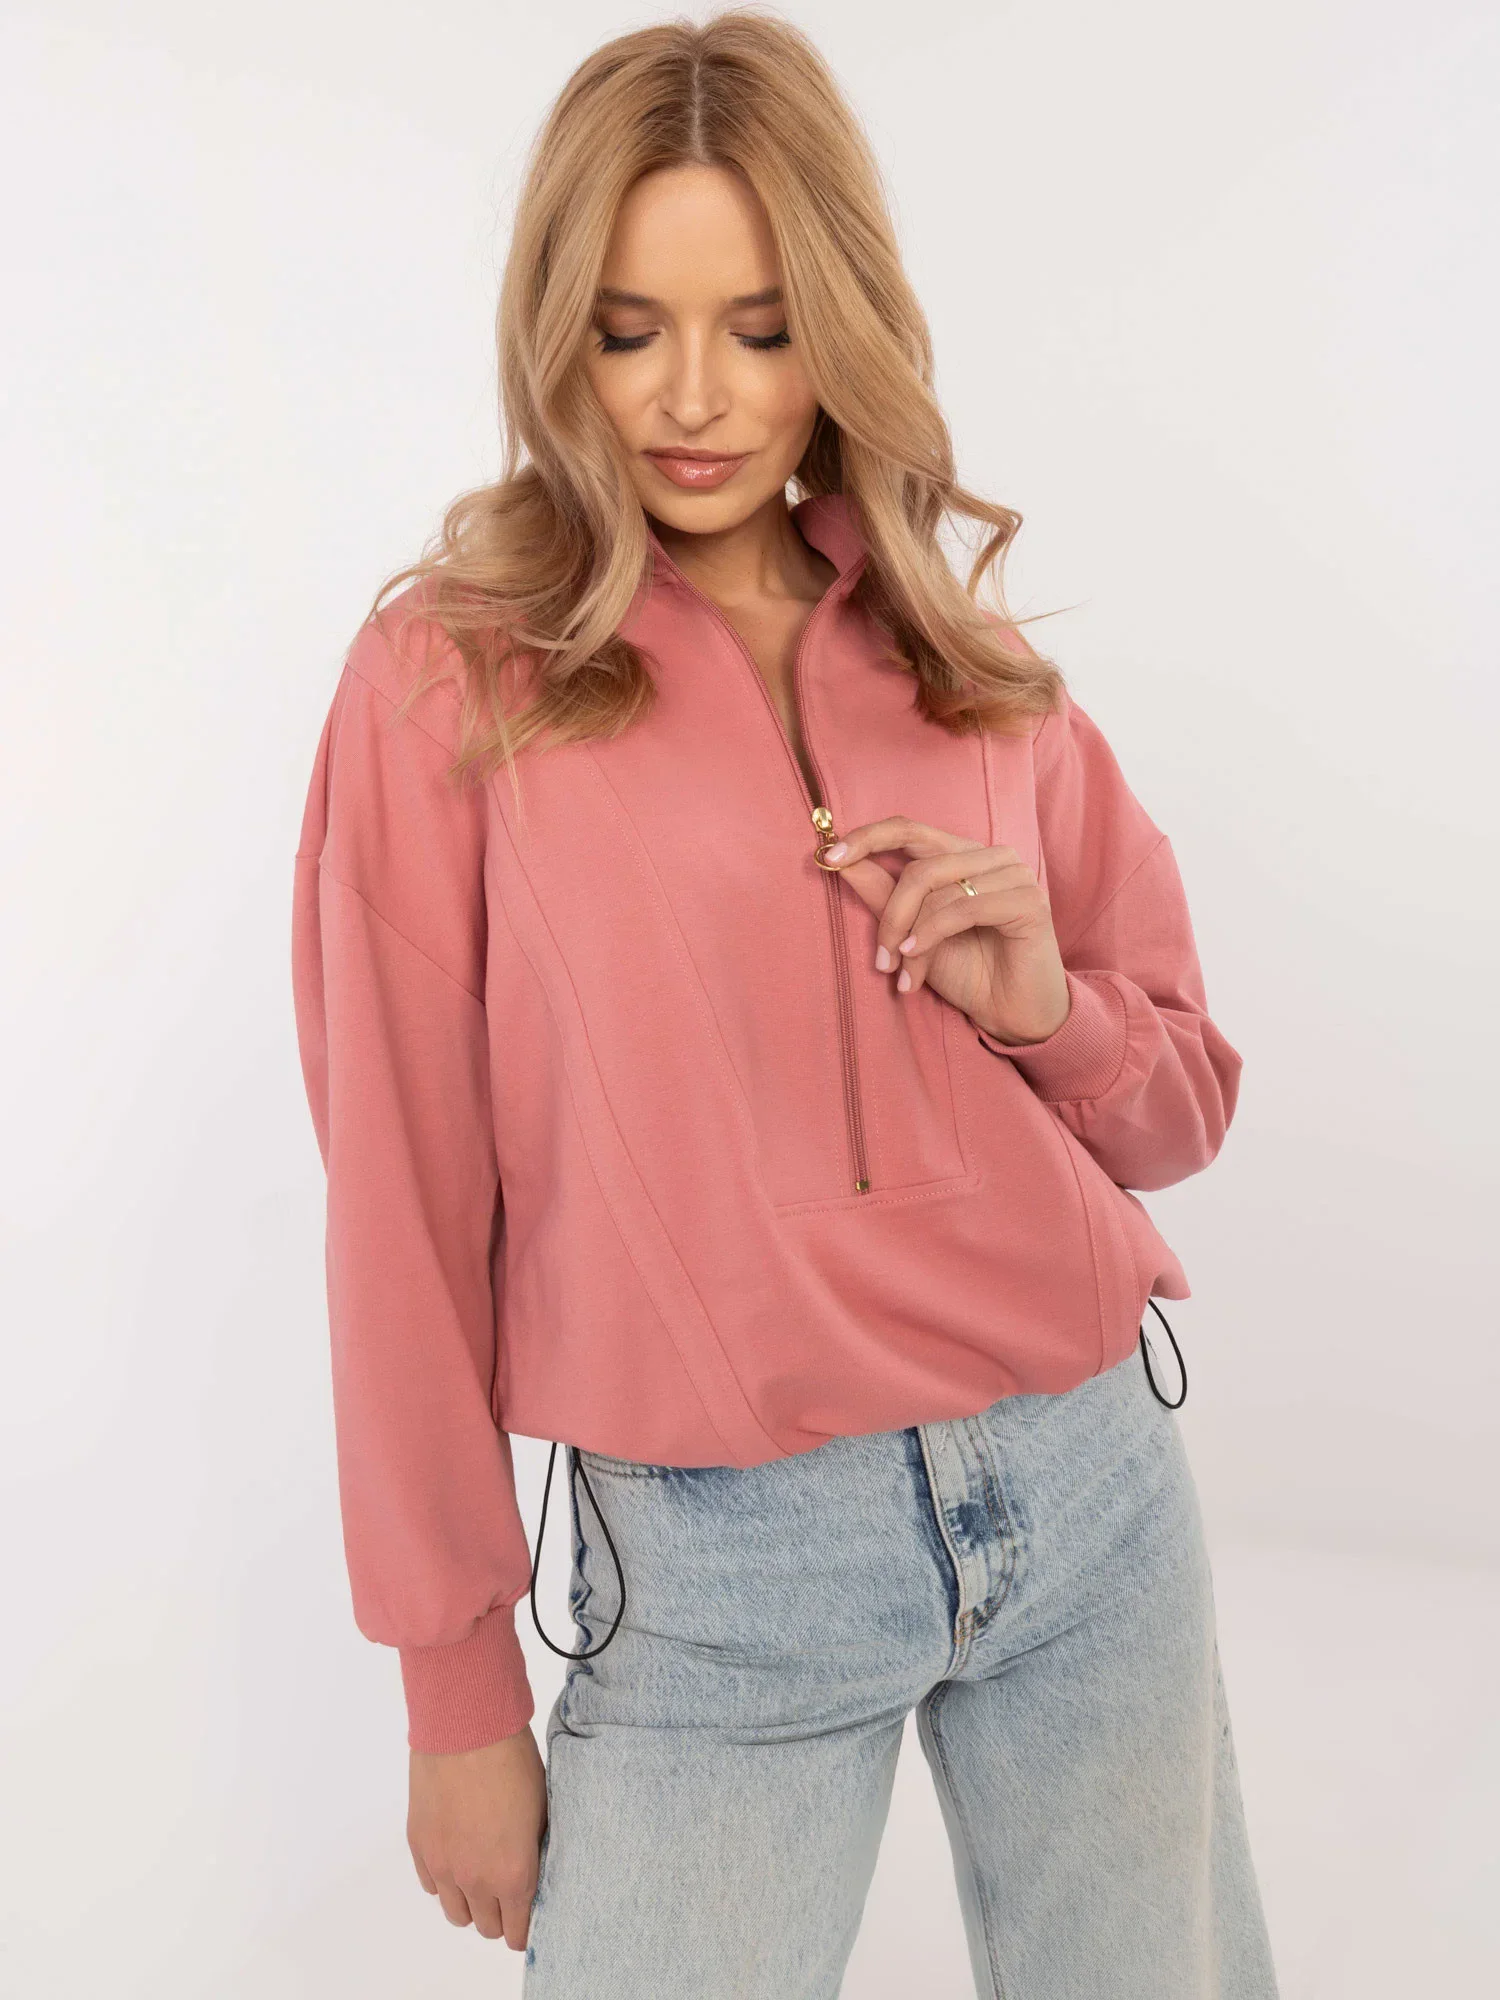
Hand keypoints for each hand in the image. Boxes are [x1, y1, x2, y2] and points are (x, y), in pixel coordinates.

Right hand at [407, 1724, 547, 1950]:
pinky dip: (444, 1879)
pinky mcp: (419, 1847)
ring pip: (456, 1913)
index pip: (516, 1933)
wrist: (467, 1729)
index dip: (524, 1927)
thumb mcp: (541, 1810)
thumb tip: (532, 1868)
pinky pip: (431, 1885)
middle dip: (499, 1914)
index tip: (527, 1914)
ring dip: (470, 1902)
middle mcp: (475, 1881)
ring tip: (480, 1875)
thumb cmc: (514, 1762)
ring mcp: (443, 1866)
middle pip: (486, 1927)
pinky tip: (456, 1855)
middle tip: (507, 1889)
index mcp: (513, 1875)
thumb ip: (533, 1851)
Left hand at [819, 815, 1069, 1045]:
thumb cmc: (966, 971)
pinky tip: (916, 964)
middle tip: (879, 960)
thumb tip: (840, 860)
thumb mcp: (911, 932)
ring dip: (909, 937)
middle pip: (919, 864)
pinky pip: (962, 908)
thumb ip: (882, 894)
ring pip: (936, 889)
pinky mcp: (1028, 900)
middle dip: (890, 914)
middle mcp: (990, 856)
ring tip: (903, 973)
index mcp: (962, 854)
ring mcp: (1013, 874)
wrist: (1012, 1014)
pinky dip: (930, 936)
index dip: (868, 838)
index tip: (830, 857)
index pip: (909, 828)